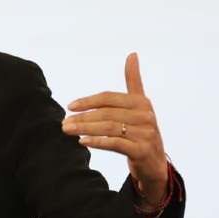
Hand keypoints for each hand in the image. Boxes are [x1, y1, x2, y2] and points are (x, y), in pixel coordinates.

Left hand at [62, 53, 168, 201]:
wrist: (154, 162)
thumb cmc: (141, 130)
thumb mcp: (139, 105)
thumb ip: (134, 81)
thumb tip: (132, 54)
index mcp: (142, 102)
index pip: (108, 98)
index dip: (88, 101)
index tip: (70, 106)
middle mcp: (145, 116)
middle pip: (106, 113)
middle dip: (82, 117)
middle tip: (64, 122)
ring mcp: (145, 134)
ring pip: (108, 128)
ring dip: (84, 129)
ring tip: (67, 130)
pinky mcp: (142, 150)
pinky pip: (115, 144)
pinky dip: (97, 142)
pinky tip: (82, 141)